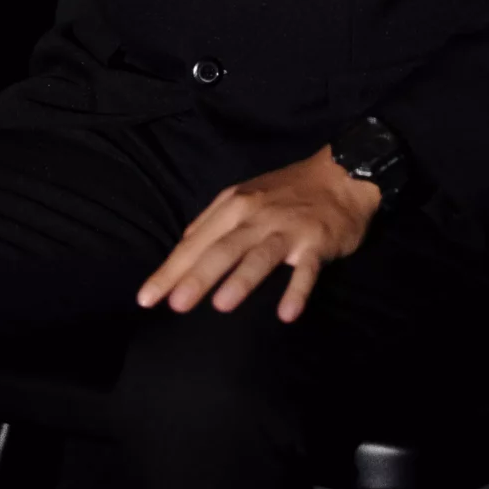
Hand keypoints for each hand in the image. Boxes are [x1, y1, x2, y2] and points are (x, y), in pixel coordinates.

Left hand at [136, 147, 379, 324]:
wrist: (342, 175)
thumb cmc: (287, 191)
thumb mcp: (245, 196)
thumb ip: (214, 222)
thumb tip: (183, 248)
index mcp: (234, 205)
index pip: (196, 242)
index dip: (170, 270)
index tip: (146, 299)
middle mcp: (256, 216)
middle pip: (222, 248)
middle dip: (197, 276)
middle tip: (174, 305)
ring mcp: (287, 229)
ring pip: (261, 255)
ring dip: (242, 279)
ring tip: (222, 305)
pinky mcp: (316, 242)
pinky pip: (306, 269)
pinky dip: (296, 290)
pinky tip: (287, 314)